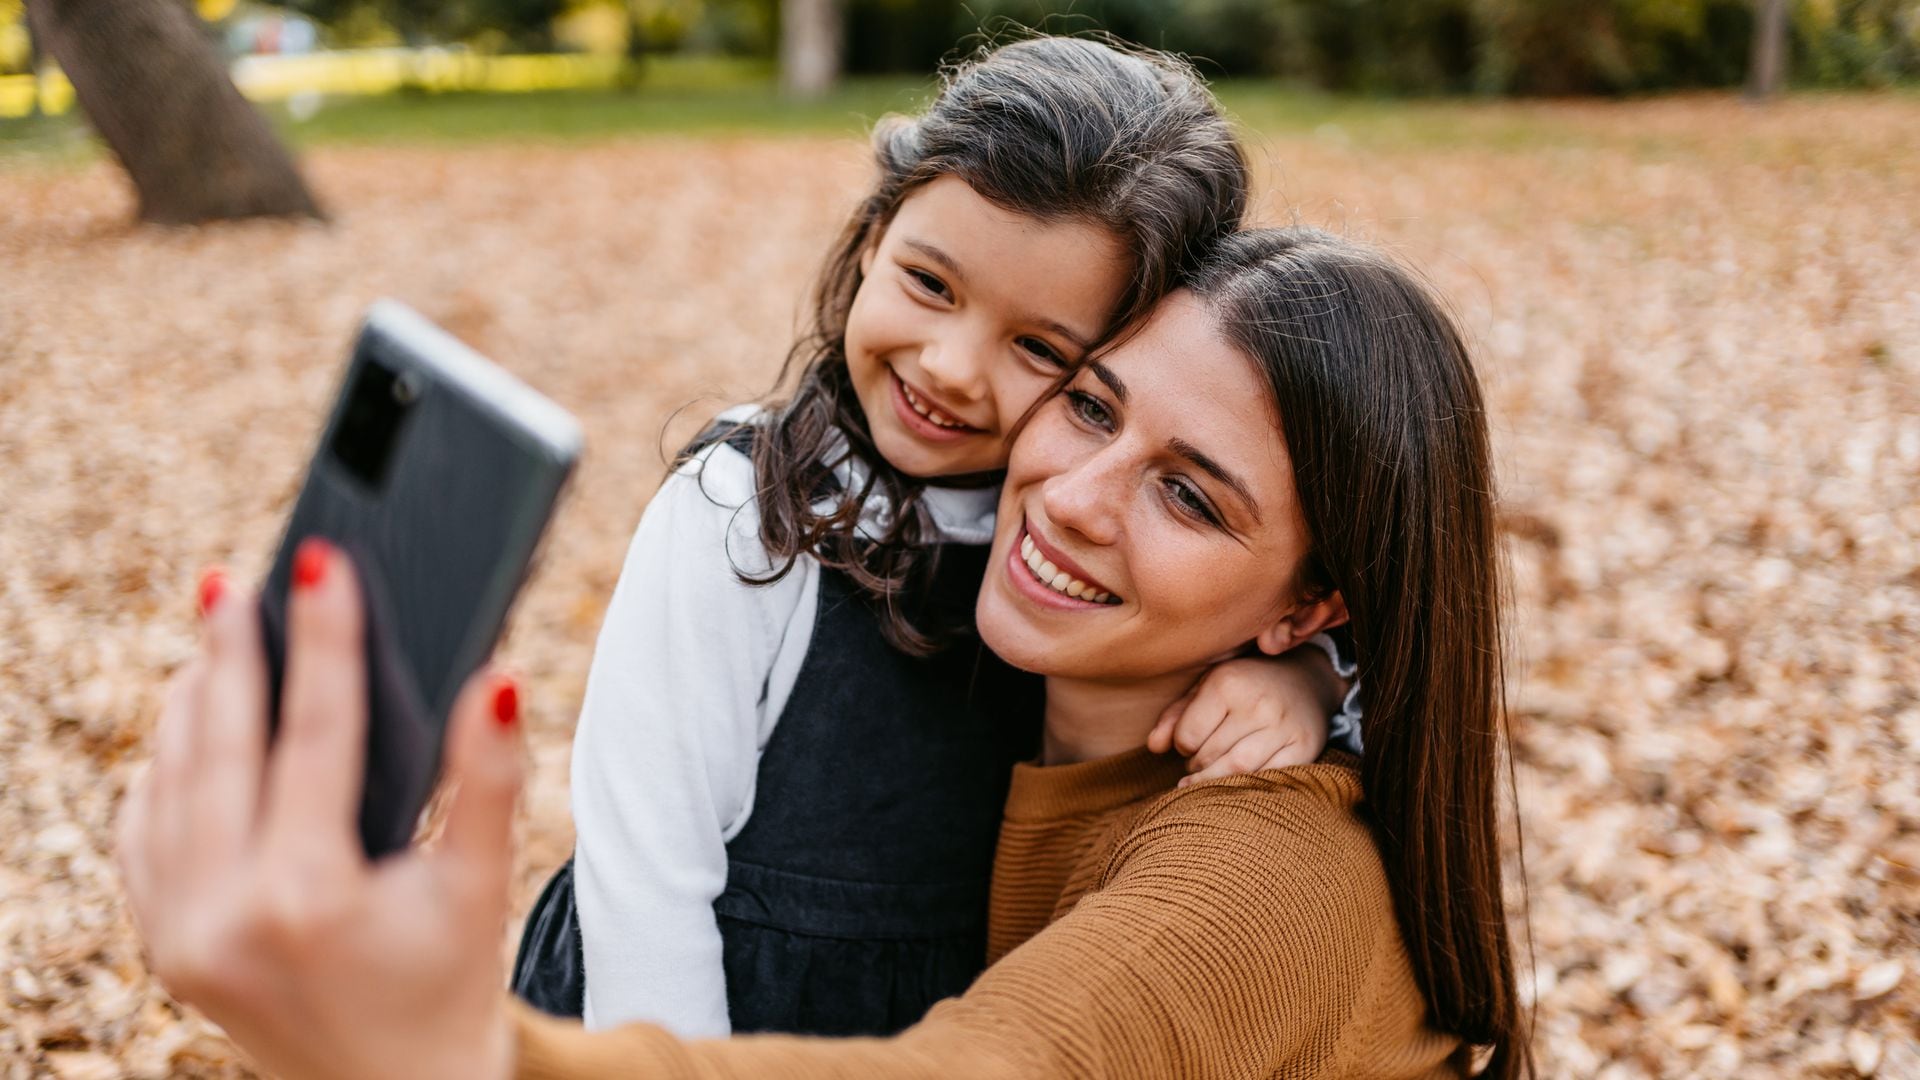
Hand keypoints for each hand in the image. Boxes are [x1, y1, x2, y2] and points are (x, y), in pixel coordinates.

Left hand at [116, 540, 520, 1079]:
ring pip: (168, 780)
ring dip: (191, 700)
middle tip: (238, 579)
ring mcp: (178, 933)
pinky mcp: (161, 944)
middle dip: (232, 650)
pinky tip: (193, 724)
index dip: (325, 639)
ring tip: (218, 633)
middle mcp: (225, 913)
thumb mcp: (481, 885)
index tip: (325, 563)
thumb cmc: (448, 984)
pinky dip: (164, 767)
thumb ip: (492, 778)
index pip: (313, 733)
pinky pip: (143, 831)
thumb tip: (496, 677)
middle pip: (218, 742)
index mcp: (309, 896)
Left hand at [1146, 649, 1342, 786]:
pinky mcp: (1305, 746)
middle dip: (1198, 767)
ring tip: (1212, 777)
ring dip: (1219, 781)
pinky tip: (1242, 783)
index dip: (1182, 745)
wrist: (1305, 679)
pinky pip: (1271, 777)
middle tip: (1199, 764)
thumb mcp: (1206, 687)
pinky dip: (1252, 786)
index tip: (1189, 743)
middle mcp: (1258, 703)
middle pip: (1211, 756)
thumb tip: (1153, 747)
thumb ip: (1175, 716)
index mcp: (1228, 683)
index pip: (1188, 736)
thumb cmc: (1244, 684)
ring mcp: (1284, 726)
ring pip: (1239, 771)